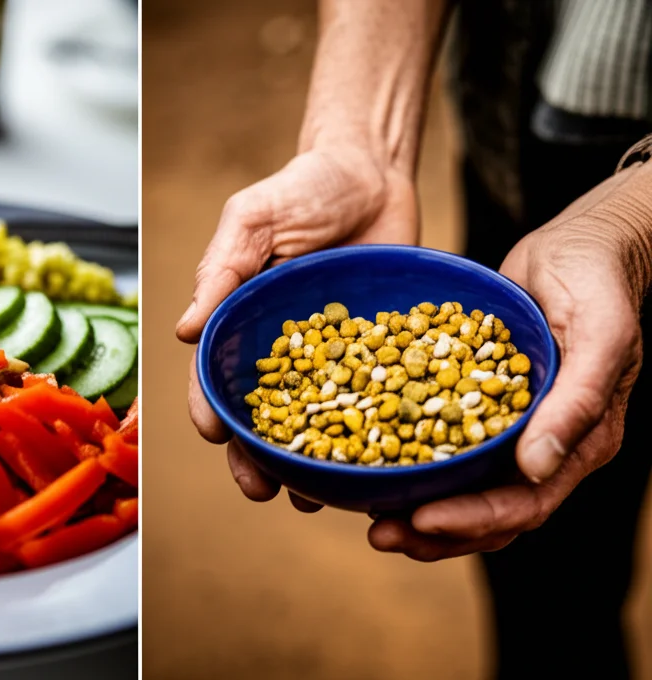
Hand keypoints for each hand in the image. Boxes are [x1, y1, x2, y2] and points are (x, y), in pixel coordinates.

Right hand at [177, 143, 418, 509]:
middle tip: (262, 489)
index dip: (211, 408)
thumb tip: (182, 332)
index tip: (215, 435)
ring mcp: (333, 356)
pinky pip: (374, 402)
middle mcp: (283, 349)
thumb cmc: (304, 186)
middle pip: (263, 416)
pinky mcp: (380, 355)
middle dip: (256, 457)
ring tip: (315, 497)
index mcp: (242, 322)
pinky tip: (375, 468)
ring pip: (317, 423)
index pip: (217, 375)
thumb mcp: (254, 219)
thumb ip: (221, 269)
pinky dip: (371, 437)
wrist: (375, 172)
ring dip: (310, 465)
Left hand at [369, 170, 651, 559]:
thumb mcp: (600, 333)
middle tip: (379, 535)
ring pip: (463, 489)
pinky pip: (444, 445)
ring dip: (417, 510)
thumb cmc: (599, 282)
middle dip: (434, 531)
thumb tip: (537, 468)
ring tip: (369, 519)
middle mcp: (543, 446)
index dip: (472, 519)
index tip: (421, 518)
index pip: (524, 503)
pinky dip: (412, 462)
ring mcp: (510, 428)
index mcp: (579, 442)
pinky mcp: (479, 403)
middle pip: (488, 512)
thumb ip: (577, 400)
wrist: (580, 245)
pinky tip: (372, 464)